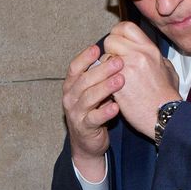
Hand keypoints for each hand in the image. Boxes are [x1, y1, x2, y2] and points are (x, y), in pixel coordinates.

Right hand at [62, 42, 121, 179]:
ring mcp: (75, 113)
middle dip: (101, 70)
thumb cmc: (93, 110)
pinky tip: (116, 106)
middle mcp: (70, 98)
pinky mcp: (84, 128)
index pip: (74, 68)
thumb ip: (99, 76)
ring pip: (88, 98)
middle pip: (84, 81)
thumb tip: (115, 55)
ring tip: (120, 80)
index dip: (84, 58)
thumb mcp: (93, 91)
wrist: (87, 141)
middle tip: (119, 61)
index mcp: (71, 85)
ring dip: (105, 88)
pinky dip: (105, 112)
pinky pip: (94, 119)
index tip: (97, 48)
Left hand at [101, 22, 178, 139]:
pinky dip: (104, 81)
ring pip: (104, 58)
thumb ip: (157, 58)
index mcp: (150, 49)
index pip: (125, 27)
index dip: (117, 34)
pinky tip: (112, 89)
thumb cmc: (167, 96)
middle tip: (114, 64)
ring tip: (113, 78)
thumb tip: (151, 55)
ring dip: (105, 67)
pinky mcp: (117, 84)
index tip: (118, 44)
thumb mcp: (168, 70)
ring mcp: (127, 68)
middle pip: (110, 40)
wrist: (165, 115)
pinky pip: (102, 75)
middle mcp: (138, 55)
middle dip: (109, 51)